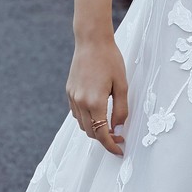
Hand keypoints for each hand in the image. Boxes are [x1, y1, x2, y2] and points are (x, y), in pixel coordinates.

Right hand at [66, 37, 127, 156]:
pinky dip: (86, 118)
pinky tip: (97, 112)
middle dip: (104, 139)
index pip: (102, 134)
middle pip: (90, 132)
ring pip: (82, 124)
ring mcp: (73, 97)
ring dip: (94, 129)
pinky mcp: (69, 91)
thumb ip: (121, 110)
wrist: (91, 41)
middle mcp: (80, 102)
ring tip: (109, 125)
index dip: (111, 145)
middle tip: (119, 136)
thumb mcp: (122, 85)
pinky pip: (76, 113)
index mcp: (94, 102)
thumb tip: (118, 128)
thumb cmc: (110, 59)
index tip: (120, 150)